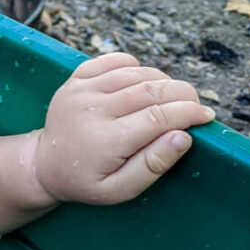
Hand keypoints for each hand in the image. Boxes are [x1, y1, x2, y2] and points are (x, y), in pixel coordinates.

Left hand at [33, 53, 214, 205]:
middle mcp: (91, 109)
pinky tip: (144, 79)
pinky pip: (110, 60)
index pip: (158, 117)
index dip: (188, 113)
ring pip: (134, 72)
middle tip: (196, 105)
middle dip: (182, 94)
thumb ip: (152, 165)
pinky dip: (134, 65)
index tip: (206, 116)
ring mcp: (80, 90)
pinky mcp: (74, 79)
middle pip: (150, 90)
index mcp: (104, 140)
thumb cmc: (87, 181)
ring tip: (174, 96)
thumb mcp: (120, 189)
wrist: (43, 164)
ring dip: (162, 79)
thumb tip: (183, 137)